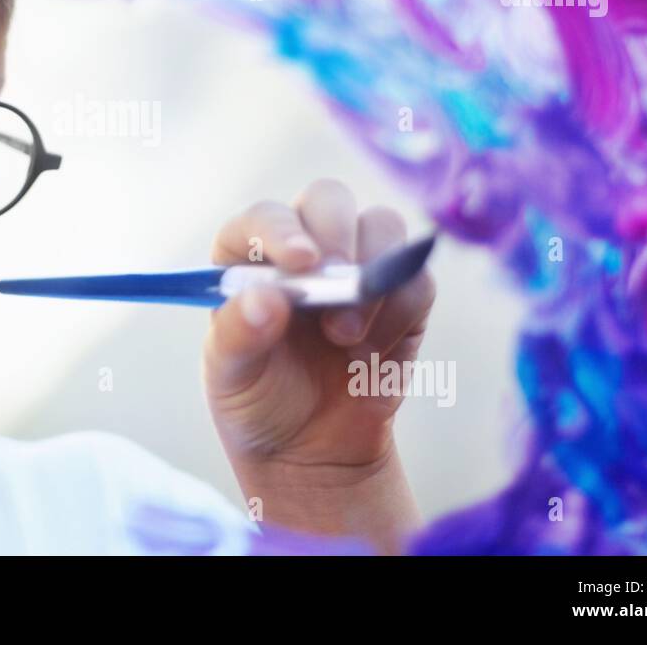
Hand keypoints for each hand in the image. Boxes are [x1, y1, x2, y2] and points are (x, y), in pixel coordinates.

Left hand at [201, 178, 435, 546]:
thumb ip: (239, 335)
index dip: (280, 229)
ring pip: (382, 225)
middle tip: (338, 282)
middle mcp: (305, 247)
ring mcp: (356, 266)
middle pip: (329, 199)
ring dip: (373, 275)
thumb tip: (266, 299)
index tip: (300, 262)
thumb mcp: (230, 376)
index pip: (263, 217)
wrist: (310, 447)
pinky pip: (417, 279)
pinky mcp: (400, 296)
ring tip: (346, 335)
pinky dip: (401, 310)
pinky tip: (372, 351)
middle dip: (337, 234)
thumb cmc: (258, 398)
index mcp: (249, 254)